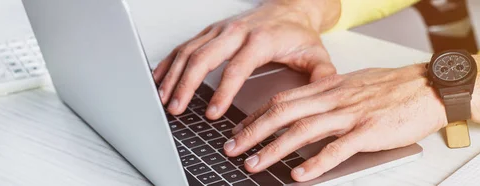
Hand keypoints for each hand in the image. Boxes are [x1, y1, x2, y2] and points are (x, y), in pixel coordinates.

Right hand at [153, 1, 339, 118]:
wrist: (290, 8)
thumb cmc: (298, 34)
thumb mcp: (316, 56)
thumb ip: (320, 78)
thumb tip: (320, 102)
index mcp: (260, 40)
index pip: (236, 68)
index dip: (222, 92)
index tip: (213, 113)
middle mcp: (236, 31)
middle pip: (203, 58)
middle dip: (186, 85)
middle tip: (177, 109)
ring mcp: (220, 29)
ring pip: (189, 51)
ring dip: (173, 75)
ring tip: (164, 99)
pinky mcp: (211, 31)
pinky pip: (185, 45)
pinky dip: (169, 62)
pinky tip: (159, 78)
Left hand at [224, 64, 447, 181]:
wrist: (429, 86)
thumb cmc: (394, 87)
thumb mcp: (354, 83)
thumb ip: (329, 95)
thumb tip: (307, 107)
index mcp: (328, 86)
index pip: (283, 99)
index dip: (257, 114)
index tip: (240, 128)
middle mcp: (334, 98)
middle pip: (283, 113)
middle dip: (253, 131)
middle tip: (233, 148)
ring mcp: (350, 115)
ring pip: (303, 130)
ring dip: (274, 148)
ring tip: (255, 163)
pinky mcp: (368, 132)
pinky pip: (336, 149)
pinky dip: (315, 163)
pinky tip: (299, 174)